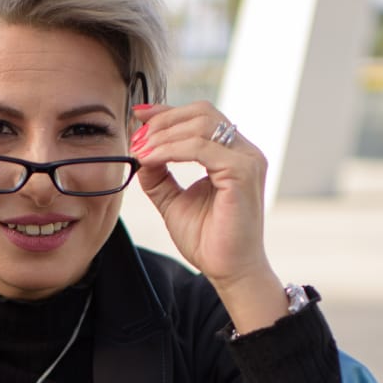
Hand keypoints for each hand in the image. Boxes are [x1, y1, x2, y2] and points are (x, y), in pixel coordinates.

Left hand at [131, 101, 271, 289]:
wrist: (228, 270)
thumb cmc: (209, 239)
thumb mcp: (173, 201)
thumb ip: (158, 176)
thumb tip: (140, 151)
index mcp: (233, 154)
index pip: (201, 117)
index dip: (167, 112)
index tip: (138, 115)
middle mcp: (244, 151)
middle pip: (202, 113)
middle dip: (163, 121)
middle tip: (136, 138)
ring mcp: (247, 160)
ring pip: (201, 125)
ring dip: (164, 135)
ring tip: (140, 151)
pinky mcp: (243, 173)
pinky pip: (201, 148)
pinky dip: (171, 149)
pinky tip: (151, 159)